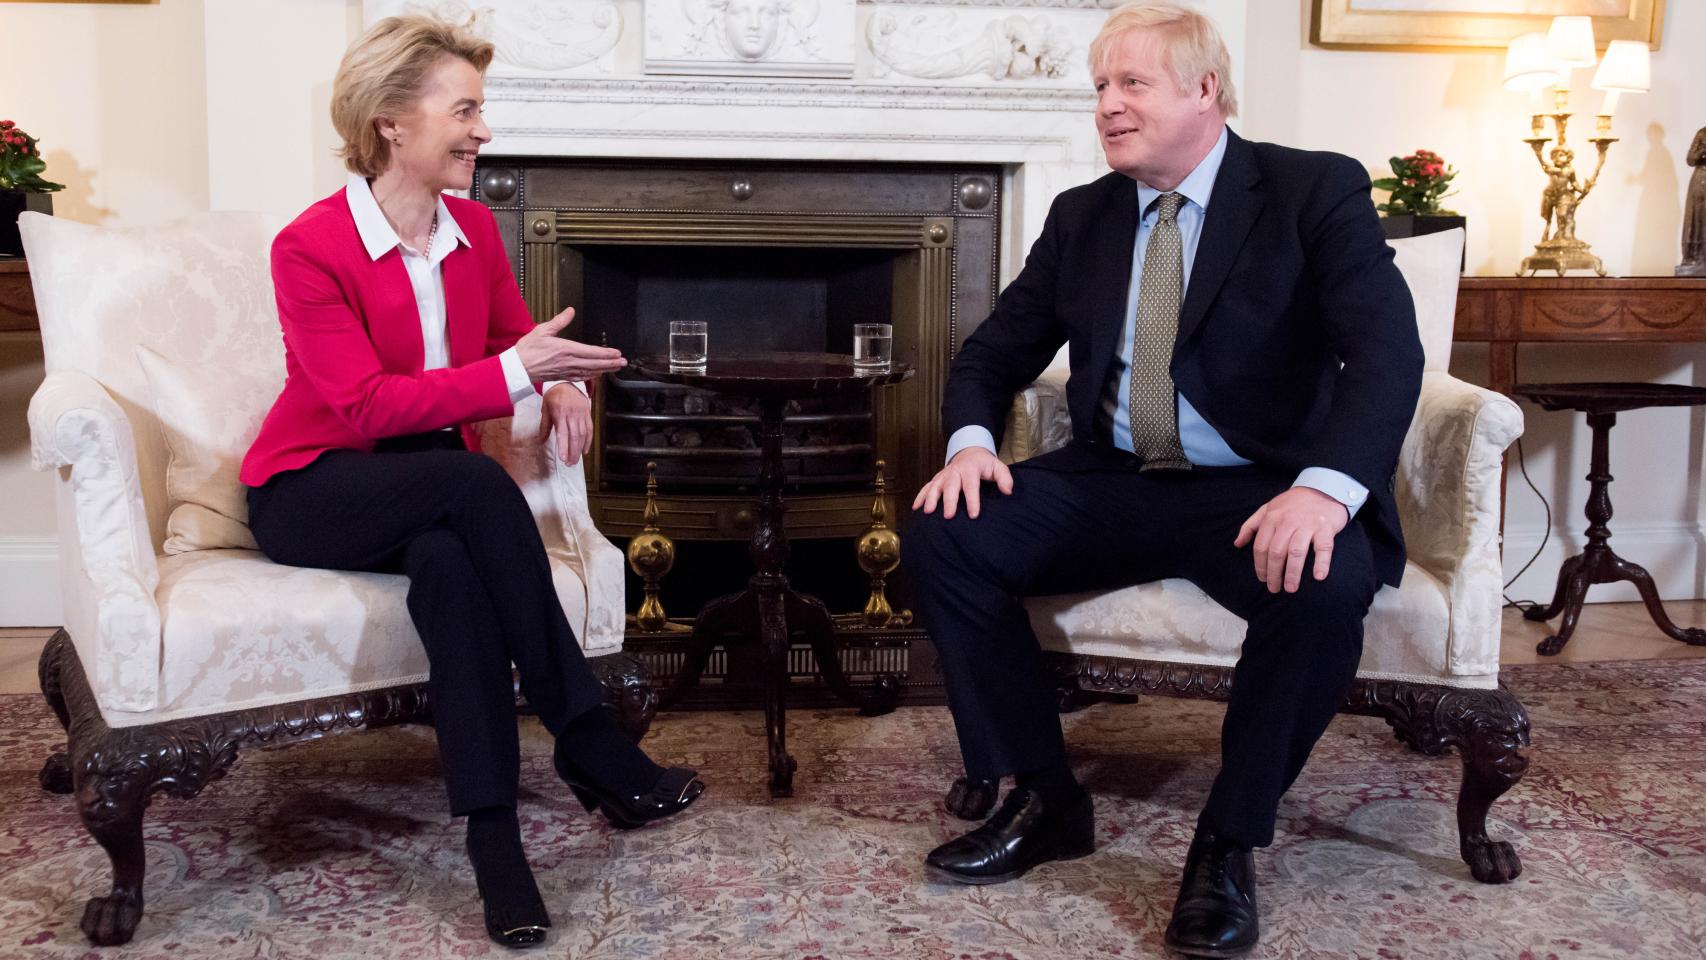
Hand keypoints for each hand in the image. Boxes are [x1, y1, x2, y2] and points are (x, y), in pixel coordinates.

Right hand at [515, 308, 625, 381]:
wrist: (517, 368)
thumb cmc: (528, 350)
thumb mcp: (542, 330)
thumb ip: (559, 321)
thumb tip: (570, 311)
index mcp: (565, 349)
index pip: (591, 352)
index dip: (606, 353)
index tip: (617, 353)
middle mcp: (569, 362)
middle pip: (595, 364)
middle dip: (611, 363)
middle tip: (623, 362)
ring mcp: (567, 371)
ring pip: (590, 372)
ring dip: (605, 370)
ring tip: (615, 367)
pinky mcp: (563, 377)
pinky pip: (581, 377)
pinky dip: (592, 375)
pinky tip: (597, 374)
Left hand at [541, 382, 592, 463]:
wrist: (567, 383)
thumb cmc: (554, 396)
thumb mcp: (545, 409)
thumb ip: (545, 426)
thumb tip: (541, 441)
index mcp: (560, 413)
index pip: (563, 433)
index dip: (564, 446)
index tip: (563, 458)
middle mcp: (572, 415)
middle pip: (575, 437)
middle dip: (572, 452)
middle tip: (569, 464)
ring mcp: (582, 415)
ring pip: (583, 435)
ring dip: (579, 449)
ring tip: (575, 460)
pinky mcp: (587, 414)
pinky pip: (590, 430)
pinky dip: (588, 441)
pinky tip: (585, 451)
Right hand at [911, 446, 1012, 519]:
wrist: (969, 451)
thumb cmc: (984, 464)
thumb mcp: (997, 466)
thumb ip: (1004, 478)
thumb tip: (1007, 491)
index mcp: (970, 469)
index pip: (971, 485)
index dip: (972, 500)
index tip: (974, 514)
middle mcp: (955, 471)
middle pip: (950, 487)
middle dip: (949, 501)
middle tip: (948, 516)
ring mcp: (944, 475)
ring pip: (935, 486)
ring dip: (930, 499)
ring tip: (928, 512)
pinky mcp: (937, 479)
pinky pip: (926, 487)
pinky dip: (920, 496)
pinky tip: (916, 508)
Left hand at [1233, 486, 1349, 593]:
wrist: (1324, 488)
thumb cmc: (1293, 503)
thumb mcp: (1268, 508)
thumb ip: (1251, 525)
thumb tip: (1237, 544)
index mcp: (1272, 518)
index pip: (1261, 546)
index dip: (1260, 565)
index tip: (1262, 578)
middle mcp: (1288, 522)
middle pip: (1276, 552)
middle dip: (1273, 573)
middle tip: (1274, 588)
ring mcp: (1307, 525)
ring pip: (1296, 552)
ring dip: (1293, 573)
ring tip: (1291, 588)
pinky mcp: (1326, 527)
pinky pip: (1323, 548)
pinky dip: (1321, 563)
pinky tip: (1318, 577)